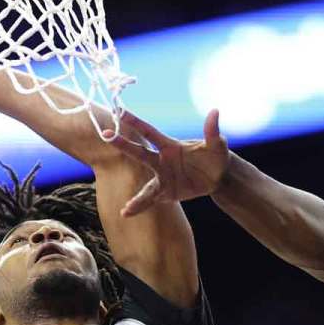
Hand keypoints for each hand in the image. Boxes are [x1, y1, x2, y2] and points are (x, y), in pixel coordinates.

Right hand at [105, 110, 229, 216]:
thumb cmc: (215, 155)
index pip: (150, 132)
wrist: (218, 176)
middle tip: (105, 135)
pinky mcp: (166, 191)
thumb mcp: (217, 144)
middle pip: (140, 152)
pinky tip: (126, 213)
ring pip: (144, 184)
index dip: (136, 122)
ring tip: (120, 199)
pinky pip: (150, 200)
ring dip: (133, 192)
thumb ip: (212, 131)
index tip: (119, 111)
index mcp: (170, 146)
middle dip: (123, 144)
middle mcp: (161, 160)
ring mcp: (162, 177)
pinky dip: (138, 206)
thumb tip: (215, 112)